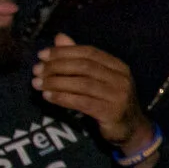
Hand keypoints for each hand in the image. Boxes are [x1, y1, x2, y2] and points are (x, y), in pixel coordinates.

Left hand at [34, 34, 153, 154]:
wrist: (131, 129)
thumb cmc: (110, 101)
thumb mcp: (98, 78)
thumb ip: (79, 58)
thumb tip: (60, 37)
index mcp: (118, 66)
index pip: (89, 52)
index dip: (64, 51)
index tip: (42, 55)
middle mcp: (121, 78)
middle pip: (84, 66)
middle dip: (57, 66)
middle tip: (37, 71)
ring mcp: (119, 96)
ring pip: (82, 84)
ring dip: (56, 82)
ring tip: (38, 84)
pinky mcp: (112, 112)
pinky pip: (82, 102)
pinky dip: (63, 98)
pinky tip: (48, 97)